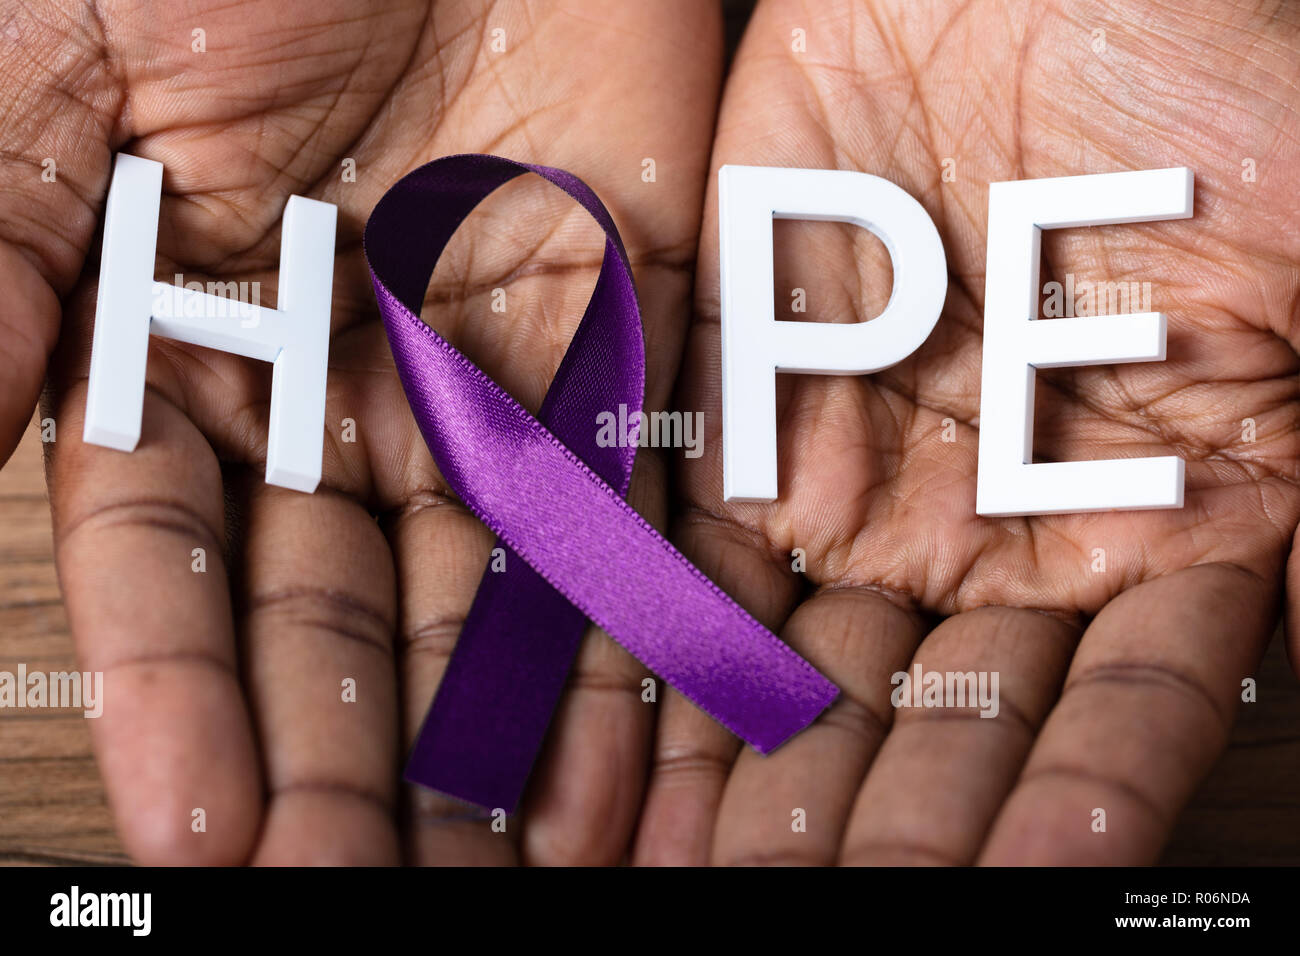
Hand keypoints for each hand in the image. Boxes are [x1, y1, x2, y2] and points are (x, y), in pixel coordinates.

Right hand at [26, 0, 721, 863]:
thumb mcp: (35, 93)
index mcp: (180, 329)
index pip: (172, 558)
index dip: (182, 695)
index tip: (204, 833)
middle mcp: (329, 372)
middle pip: (332, 603)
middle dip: (342, 752)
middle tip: (351, 888)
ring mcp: (476, 358)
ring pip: (483, 578)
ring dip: (488, 720)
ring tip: (502, 863)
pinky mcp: (612, 326)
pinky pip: (617, 491)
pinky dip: (617, 613)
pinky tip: (612, 739)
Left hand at [632, 0, 1299, 864]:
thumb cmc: (1212, 81)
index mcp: (1146, 516)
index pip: (1111, 704)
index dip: (1082, 800)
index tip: (1048, 885)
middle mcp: (993, 513)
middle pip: (930, 707)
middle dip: (876, 824)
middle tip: (812, 913)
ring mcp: (862, 458)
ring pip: (792, 648)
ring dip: (741, 764)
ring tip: (685, 871)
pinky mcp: (744, 387)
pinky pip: (684, 523)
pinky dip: (649, 623)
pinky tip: (617, 727)